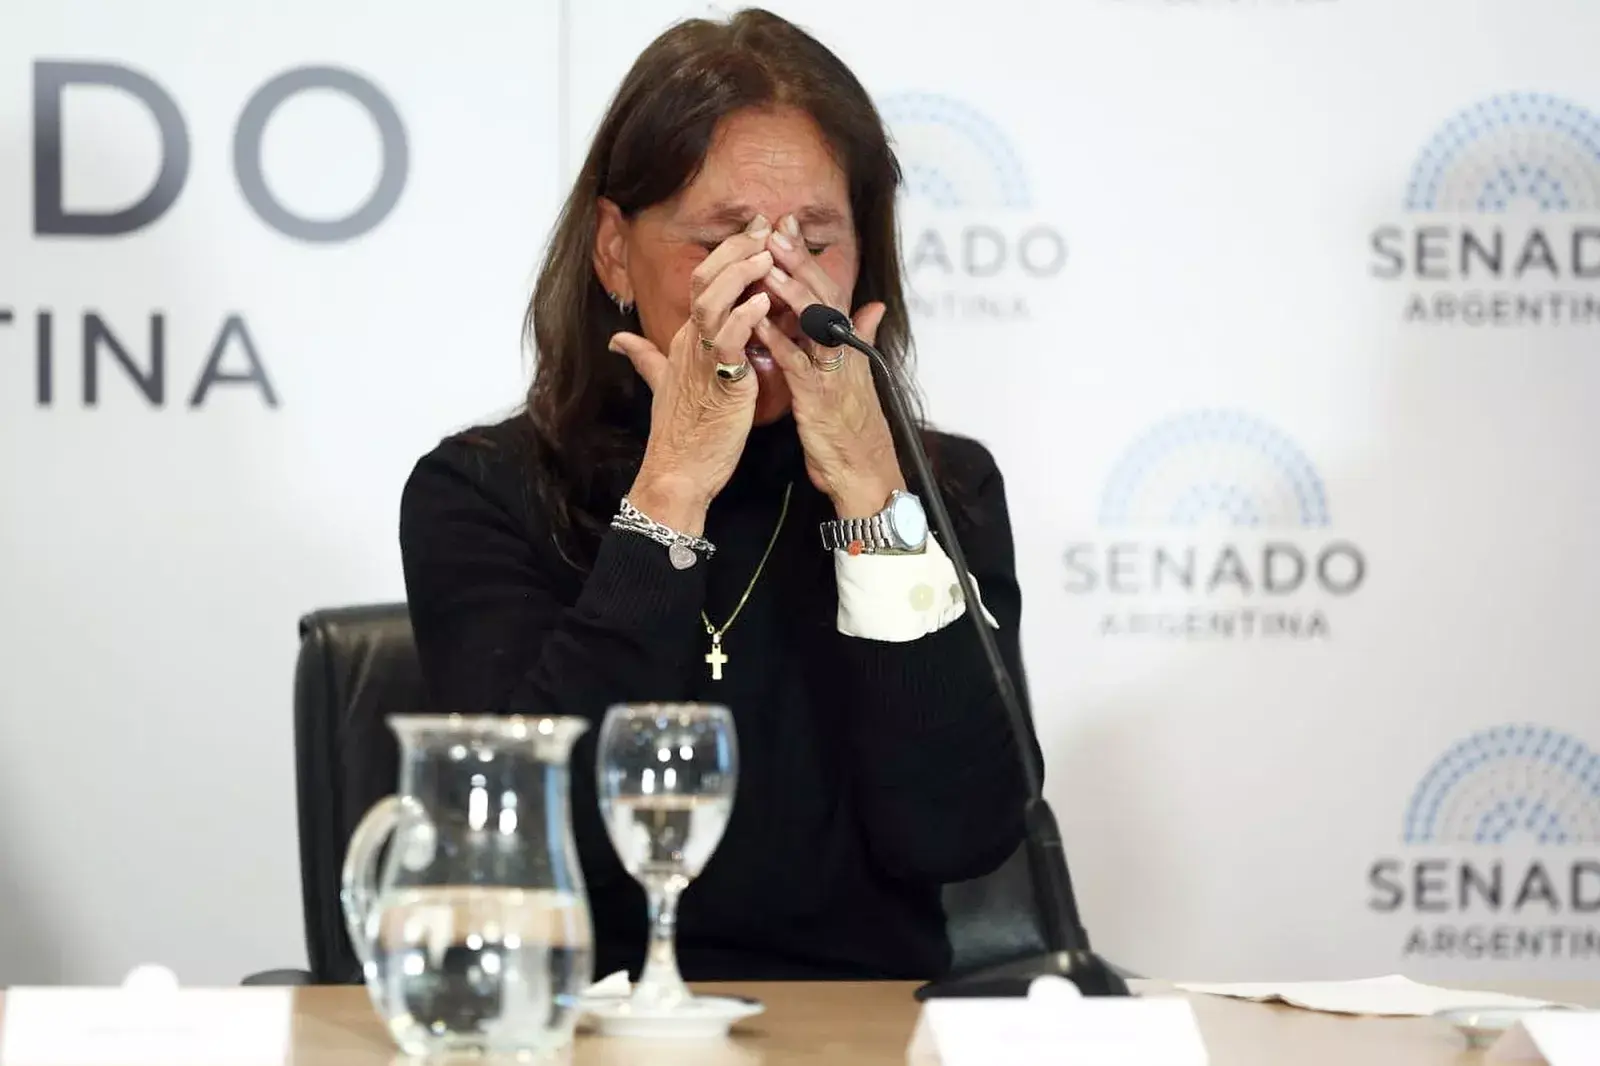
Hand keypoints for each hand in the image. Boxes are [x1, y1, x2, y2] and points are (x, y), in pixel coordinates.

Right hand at [609, 216, 775, 534]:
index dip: (728, 253)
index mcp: (685, 339)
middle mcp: (689, 342)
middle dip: (735, 249)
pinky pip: (728, 342)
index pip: (703, 282)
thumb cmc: (682, 432)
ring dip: (740, 275)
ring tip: (766, 254)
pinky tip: (762, 303)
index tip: (754, 231)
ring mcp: (700, 359)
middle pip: (706, 280)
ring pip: (712, 302)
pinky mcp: (718, 381)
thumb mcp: (663, 384)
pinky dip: (744, 319)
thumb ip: (643, 357)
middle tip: (764, 226)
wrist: (677, 471)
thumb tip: (619, 340)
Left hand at [754, 214, 903, 518]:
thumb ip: (862, 337)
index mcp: (847, 342)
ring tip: (765, 265)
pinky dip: (777, 341)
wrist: (864, 469)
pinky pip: (796, 362)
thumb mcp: (857, 376)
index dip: (805, 256)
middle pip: (823, 294)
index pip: (827, 287)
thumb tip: (874, 308)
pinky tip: (757, 323)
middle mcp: (843, 349)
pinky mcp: (817, 396)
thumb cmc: (853, 424)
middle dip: (798, 261)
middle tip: (774, 230)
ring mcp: (831, 370)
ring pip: (813, 322)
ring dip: (788, 292)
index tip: (785, 226)